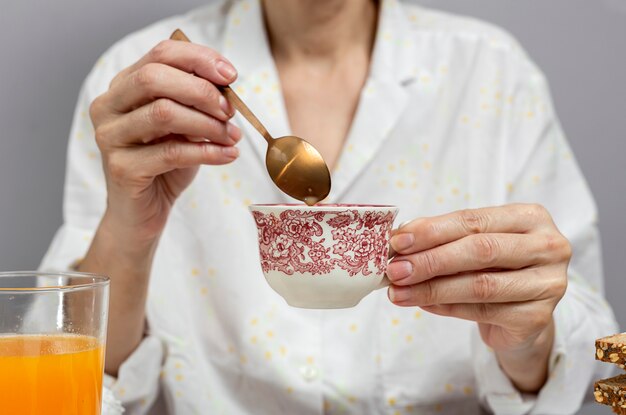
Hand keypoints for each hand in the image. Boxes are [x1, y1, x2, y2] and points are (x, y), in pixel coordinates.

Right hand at [89, 39, 241, 245]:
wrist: (143, 214)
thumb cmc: (165, 165)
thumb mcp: (184, 126)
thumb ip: (196, 103)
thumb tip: (226, 86)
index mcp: (123, 87)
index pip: (160, 54)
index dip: (199, 59)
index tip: (231, 75)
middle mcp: (108, 106)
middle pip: (154, 78)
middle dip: (202, 90)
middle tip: (230, 110)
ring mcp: (110, 137)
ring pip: (163, 113)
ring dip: (208, 123)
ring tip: (233, 136)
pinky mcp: (121, 168)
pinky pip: (171, 152)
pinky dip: (207, 152)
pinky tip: (229, 154)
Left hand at [386, 204, 570, 390]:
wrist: (524, 315)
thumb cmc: (495, 269)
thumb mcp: (473, 245)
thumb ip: (442, 238)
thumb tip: (399, 239)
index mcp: (530, 217)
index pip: (474, 220)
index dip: (432, 231)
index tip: (397, 241)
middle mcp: (548, 247)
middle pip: (480, 250)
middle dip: (430, 260)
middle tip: (395, 270)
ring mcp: (548, 283)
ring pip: (480, 285)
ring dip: (431, 289)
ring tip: (399, 292)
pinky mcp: (538, 317)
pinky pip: (483, 312)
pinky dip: (446, 307)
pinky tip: (422, 304)